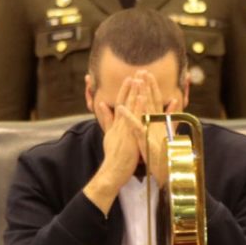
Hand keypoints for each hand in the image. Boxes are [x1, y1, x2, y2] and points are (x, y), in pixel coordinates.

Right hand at [84, 77, 143, 214]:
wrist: (112, 171)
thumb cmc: (113, 156)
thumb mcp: (109, 135)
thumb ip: (106, 119)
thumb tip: (102, 105)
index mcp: (117, 124)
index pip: (122, 104)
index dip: (126, 90)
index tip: (131, 78)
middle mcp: (121, 125)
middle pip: (127, 102)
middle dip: (132, 87)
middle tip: (137, 73)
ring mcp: (125, 130)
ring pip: (131, 108)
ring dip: (135, 93)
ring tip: (139, 80)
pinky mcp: (130, 136)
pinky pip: (136, 119)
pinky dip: (139, 108)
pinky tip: (143, 98)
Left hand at [134, 71, 179, 186]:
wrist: (166, 172)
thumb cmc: (164, 155)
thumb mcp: (167, 133)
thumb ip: (171, 117)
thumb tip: (175, 102)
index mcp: (159, 122)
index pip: (155, 101)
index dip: (151, 87)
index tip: (146, 73)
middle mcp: (157, 124)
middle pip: (152, 101)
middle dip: (147, 85)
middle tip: (143, 70)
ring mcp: (152, 131)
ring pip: (145, 109)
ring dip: (141, 95)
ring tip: (136, 81)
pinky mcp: (145, 140)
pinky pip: (135, 126)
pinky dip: (128, 117)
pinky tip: (120, 108)